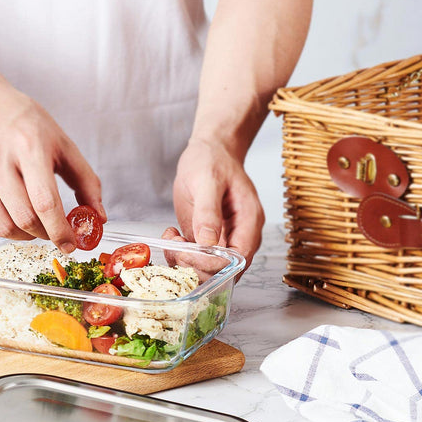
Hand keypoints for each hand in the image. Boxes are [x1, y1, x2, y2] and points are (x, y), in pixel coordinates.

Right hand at [0, 79, 105, 252]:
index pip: (45, 203)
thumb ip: (85, 179)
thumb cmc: (18, 119)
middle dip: (44, 234)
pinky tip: (6, 205)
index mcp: (28, 145)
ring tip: (31, 224)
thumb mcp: (59, 140)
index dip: (60, 231)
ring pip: (1, 226)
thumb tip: (97, 217)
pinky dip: (0, 220)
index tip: (70, 244)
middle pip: (24, 220)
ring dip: (23, 235)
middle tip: (51, 232)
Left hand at [170, 138, 264, 268]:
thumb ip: (208, 211)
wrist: (208, 151)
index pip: (238, 259)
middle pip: (224, 270)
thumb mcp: (208, 180)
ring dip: (184, 260)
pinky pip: (195, 257)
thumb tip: (207, 241)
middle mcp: (239, 235)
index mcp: (249, 221)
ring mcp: (223, 238)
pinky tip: (171, 234)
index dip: (213, 264)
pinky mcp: (206, 239)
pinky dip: (179, 252)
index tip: (188, 254)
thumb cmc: (213, 160)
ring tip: (171, 238)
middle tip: (175, 246)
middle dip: (195, 265)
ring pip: (207, 268)